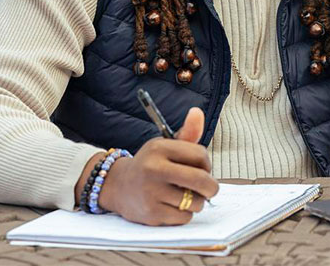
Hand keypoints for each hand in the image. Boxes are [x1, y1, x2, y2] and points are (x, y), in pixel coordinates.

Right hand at [85, 107, 218, 224]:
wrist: (117, 186)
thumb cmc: (150, 165)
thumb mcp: (166, 145)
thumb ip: (187, 132)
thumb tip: (197, 112)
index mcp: (160, 148)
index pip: (200, 155)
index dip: (207, 164)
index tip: (203, 168)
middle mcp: (154, 168)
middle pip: (201, 180)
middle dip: (212, 187)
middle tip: (209, 189)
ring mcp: (151, 192)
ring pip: (196, 201)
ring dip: (197, 201)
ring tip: (186, 196)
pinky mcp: (151, 213)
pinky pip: (184, 217)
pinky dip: (185, 214)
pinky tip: (173, 206)